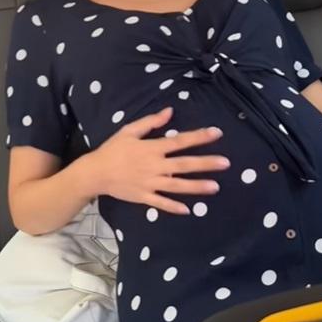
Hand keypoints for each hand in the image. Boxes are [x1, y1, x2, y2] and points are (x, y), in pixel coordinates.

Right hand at [91, 106, 229, 214]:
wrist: (95, 172)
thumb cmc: (113, 149)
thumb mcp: (129, 131)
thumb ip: (151, 122)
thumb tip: (170, 111)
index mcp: (152, 148)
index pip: (180, 141)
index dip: (199, 137)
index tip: (217, 133)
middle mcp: (154, 166)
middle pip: (184, 164)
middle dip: (205, 164)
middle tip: (226, 163)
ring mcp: (150, 183)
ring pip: (177, 186)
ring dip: (196, 186)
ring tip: (215, 187)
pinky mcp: (144, 197)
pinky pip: (161, 203)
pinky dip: (174, 207)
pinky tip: (188, 210)